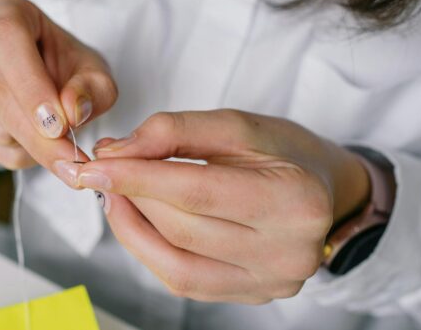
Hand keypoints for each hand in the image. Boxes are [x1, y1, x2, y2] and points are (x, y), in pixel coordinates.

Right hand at [0, 0, 116, 171]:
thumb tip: (72, 111)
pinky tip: (37, 132)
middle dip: (40, 136)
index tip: (59, 124)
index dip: (30, 85)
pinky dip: (24, 152)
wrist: (46, 74)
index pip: (6, 41)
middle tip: (76, 162)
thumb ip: (93, 88)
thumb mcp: (95, 70)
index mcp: (4, 12)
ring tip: (60, 129)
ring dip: (37, 144)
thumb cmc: (69, 66)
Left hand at [61, 110, 369, 302]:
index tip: (92, 164)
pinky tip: (135, 220)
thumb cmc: (287, 152)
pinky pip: (184, 280)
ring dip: (132, 225)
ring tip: (114, 191)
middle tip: (101, 166)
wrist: (328, 191)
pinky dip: (150, 250)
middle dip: (130, 195)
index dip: (136, 177)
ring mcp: (271, 282)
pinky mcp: (253, 295)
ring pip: (176, 262)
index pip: (196, 191)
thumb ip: (176, 131)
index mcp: (294, 200)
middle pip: (182, 227)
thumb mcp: (239, 125)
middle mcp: (288, 252)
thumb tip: (116, 151)